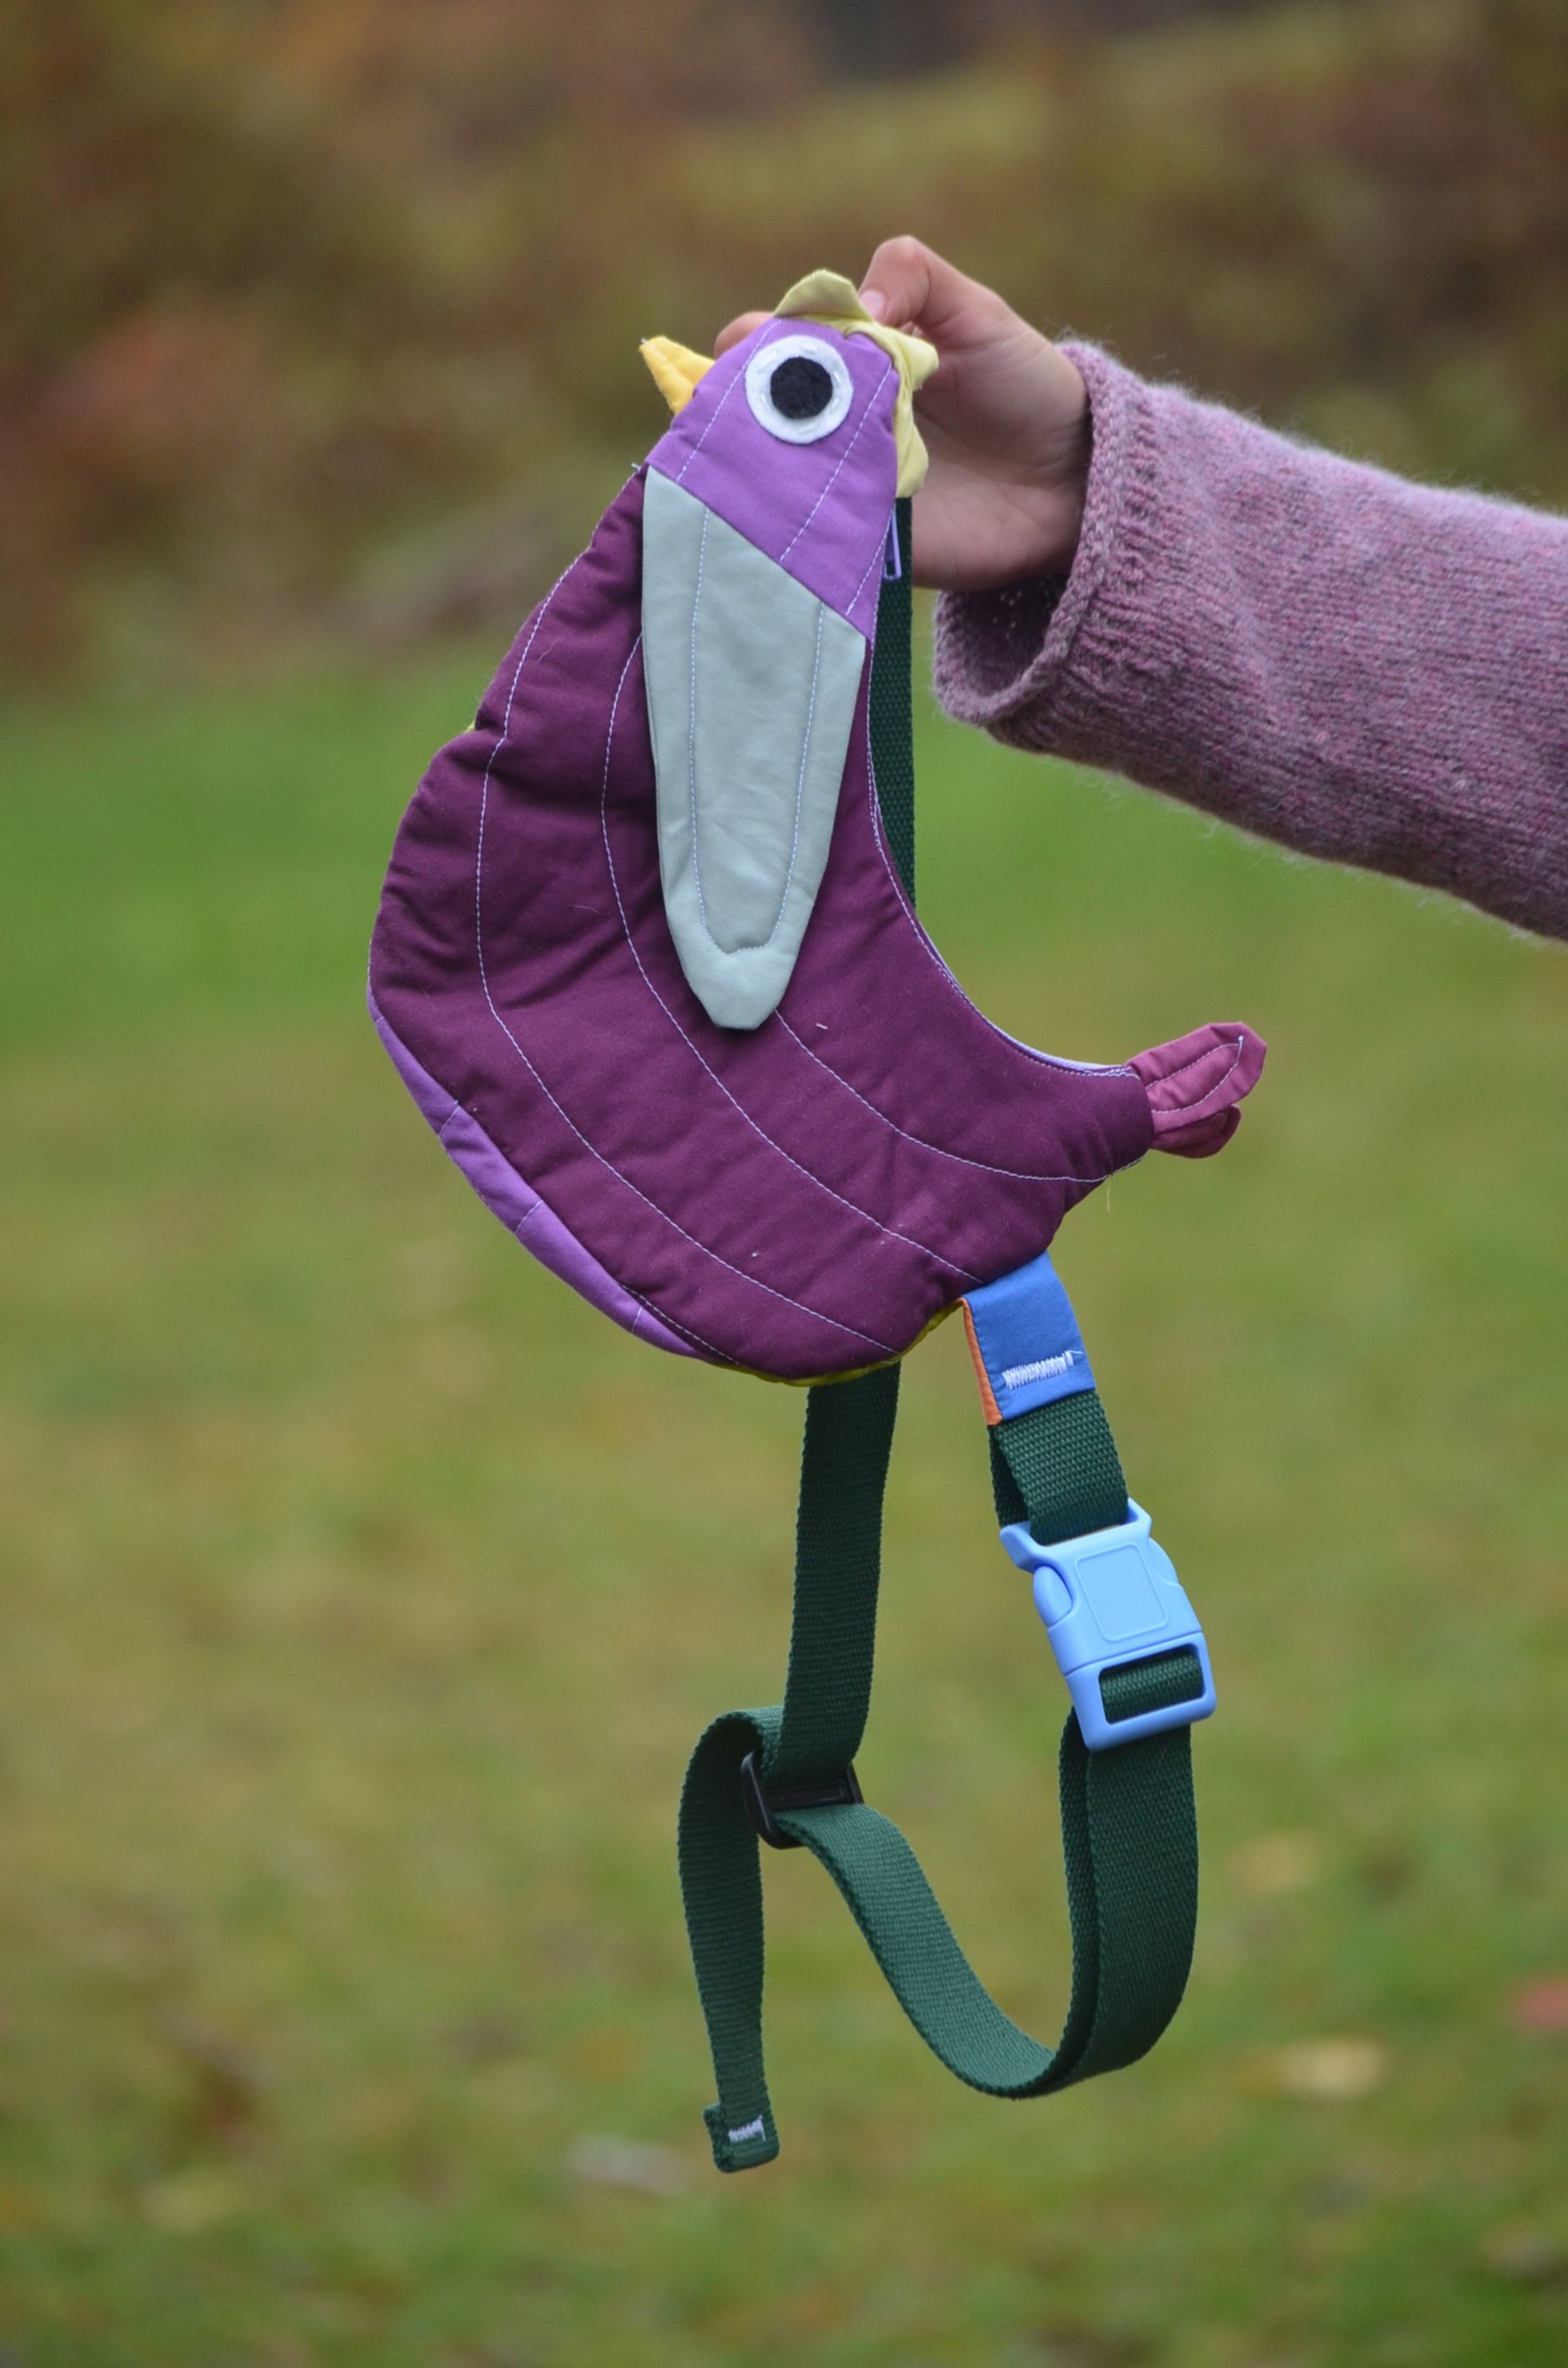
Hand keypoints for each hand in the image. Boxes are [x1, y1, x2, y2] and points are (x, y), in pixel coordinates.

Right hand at [715, 237, 1088, 592]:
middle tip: (764, 406)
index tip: (759, 343)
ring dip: (760, 467)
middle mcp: (830, 423)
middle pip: (749, 414)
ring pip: (767, 477)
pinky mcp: (860, 543)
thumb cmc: (1023, 385)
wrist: (1072, 480)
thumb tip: (857, 307)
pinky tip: (797, 511)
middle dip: (737, 407)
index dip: (751, 343)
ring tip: (777, 458)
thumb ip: (914, 278)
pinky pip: (811, 535)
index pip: (766, 344)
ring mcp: (839, 485)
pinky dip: (797, 524)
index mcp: (845, 360)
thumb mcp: (975, 309)